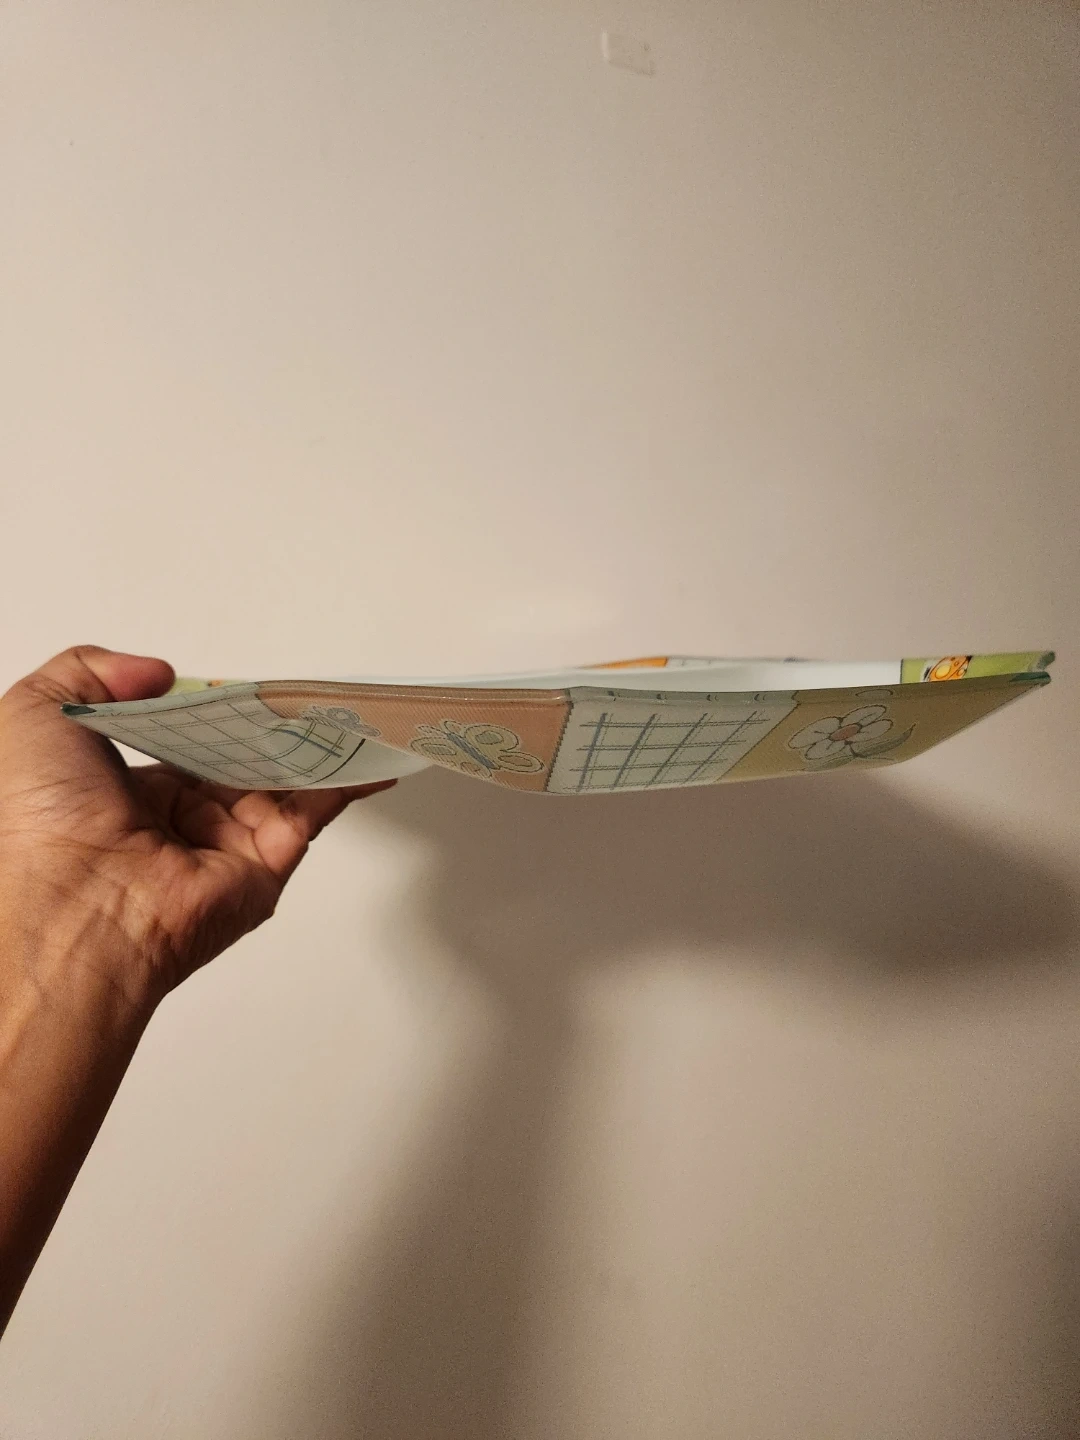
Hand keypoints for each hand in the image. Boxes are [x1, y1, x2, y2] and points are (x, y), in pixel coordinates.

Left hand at [0, 645, 393, 1002]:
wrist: (74, 905)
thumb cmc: (40, 824)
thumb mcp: (32, 718)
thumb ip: (88, 672)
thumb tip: (162, 673)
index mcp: (127, 790)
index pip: (184, 736)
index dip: (210, 704)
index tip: (234, 680)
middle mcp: (180, 820)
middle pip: (243, 754)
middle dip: (273, 719)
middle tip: (299, 684)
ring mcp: (227, 842)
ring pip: (284, 777)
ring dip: (317, 739)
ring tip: (346, 700)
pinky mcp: (266, 864)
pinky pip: (314, 810)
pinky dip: (348, 776)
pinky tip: (369, 745)